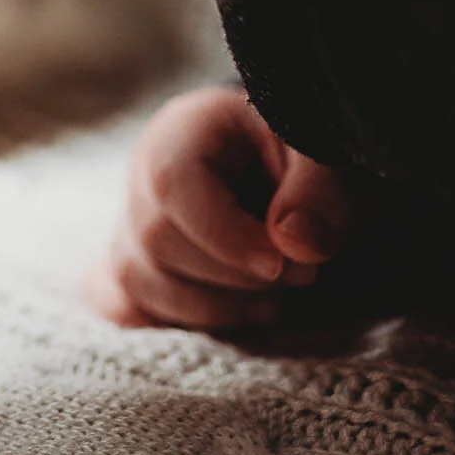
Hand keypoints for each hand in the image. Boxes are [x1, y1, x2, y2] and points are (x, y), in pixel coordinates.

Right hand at [84, 86, 366, 329]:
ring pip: (136, 280)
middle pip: (154, 239)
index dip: (222, 235)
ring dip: (215, 308)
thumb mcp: (331, 160)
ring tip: (275, 295)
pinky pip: (123, 305)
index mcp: (185, 130)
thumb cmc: (312, 162)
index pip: (171, 184)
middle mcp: (143, 174)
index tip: (280, 265)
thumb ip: (321, 193)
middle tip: (300, 273)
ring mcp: (131, 222)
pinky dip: (174, 324)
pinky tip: (233, 314)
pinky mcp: (135, 266)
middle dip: (232, 275)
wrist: (303, 179)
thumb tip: (295, 244)